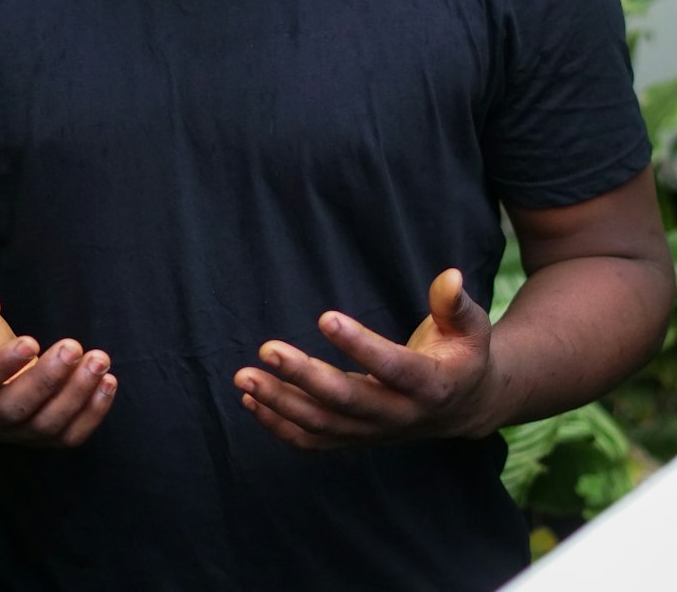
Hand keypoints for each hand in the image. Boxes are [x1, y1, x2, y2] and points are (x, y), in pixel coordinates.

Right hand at [0, 294, 116, 446]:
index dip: (0, 367)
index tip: (31, 341)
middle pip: (12, 411)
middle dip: (46, 380)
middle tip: (72, 347)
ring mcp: (10, 433)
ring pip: (44, 427)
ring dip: (76, 395)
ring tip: (99, 360)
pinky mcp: (38, 436)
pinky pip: (66, 437)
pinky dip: (91, 414)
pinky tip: (108, 382)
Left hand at [233, 269, 493, 450]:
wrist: (464, 405)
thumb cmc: (463, 352)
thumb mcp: (471, 325)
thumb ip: (455, 303)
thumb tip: (450, 276)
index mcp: (430, 385)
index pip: (392, 367)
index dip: (360, 345)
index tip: (325, 317)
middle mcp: (400, 415)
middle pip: (347, 401)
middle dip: (304, 377)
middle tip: (268, 349)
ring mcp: (375, 433)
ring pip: (322, 425)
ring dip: (281, 403)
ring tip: (244, 376)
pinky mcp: (356, 438)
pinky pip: (314, 441)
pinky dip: (280, 425)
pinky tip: (252, 400)